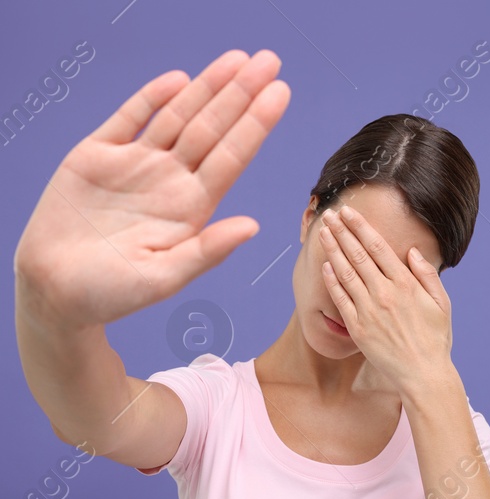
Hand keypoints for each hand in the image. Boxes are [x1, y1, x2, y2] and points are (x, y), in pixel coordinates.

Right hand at [13, 50, 288, 328]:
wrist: (54, 290)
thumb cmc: (110, 293)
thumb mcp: (163, 278)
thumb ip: (207, 250)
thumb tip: (252, 226)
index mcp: (190, 208)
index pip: (232, 157)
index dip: (256, 125)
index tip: (281, 94)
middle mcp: (170, 180)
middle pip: (213, 128)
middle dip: (241, 94)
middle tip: (269, 60)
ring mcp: (135, 165)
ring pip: (178, 117)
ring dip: (207, 87)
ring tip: (238, 60)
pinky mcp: (96, 156)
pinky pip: (129, 119)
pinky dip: (152, 99)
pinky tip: (179, 81)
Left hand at [319, 204, 455, 392]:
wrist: (423, 374)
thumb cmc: (435, 339)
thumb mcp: (442, 304)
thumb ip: (427, 276)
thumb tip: (412, 252)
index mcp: (406, 284)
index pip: (378, 247)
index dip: (360, 227)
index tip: (348, 212)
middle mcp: (385, 293)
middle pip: (357, 254)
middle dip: (341, 231)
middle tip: (329, 215)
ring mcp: (369, 310)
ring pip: (346, 272)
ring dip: (333, 249)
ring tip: (323, 233)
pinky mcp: (358, 327)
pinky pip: (340, 298)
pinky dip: (332, 280)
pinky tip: (325, 265)